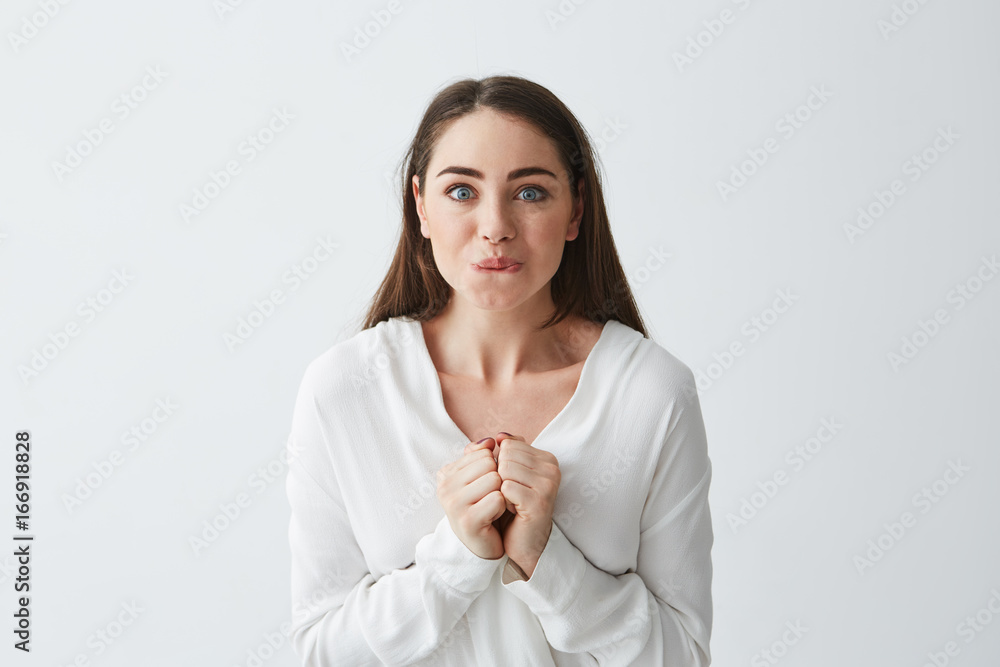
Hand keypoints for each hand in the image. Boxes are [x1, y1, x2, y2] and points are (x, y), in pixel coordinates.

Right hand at [436, 438, 506, 559]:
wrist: (482, 545)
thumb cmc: (484, 507)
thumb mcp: (481, 477)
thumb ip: (483, 454)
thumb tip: (490, 440)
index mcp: (446, 474)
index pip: (482, 453)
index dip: (492, 468)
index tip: (485, 486)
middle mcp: (445, 487)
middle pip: (489, 464)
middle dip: (498, 479)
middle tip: (490, 498)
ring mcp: (453, 504)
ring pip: (495, 479)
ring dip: (501, 493)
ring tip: (491, 507)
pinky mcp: (468, 521)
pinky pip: (498, 498)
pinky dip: (502, 507)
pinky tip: (494, 517)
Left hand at [492, 433, 560, 577]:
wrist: (522, 542)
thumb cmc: (512, 506)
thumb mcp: (506, 474)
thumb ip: (501, 451)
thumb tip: (499, 435)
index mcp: (546, 458)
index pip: (509, 444)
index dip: (501, 465)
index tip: (512, 483)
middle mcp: (552, 468)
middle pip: (506, 455)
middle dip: (500, 476)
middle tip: (511, 495)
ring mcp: (548, 485)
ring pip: (504, 469)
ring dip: (500, 489)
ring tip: (512, 502)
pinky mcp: (540, 502)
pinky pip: (505, 488)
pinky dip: (502, 500)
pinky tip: (512, 511)